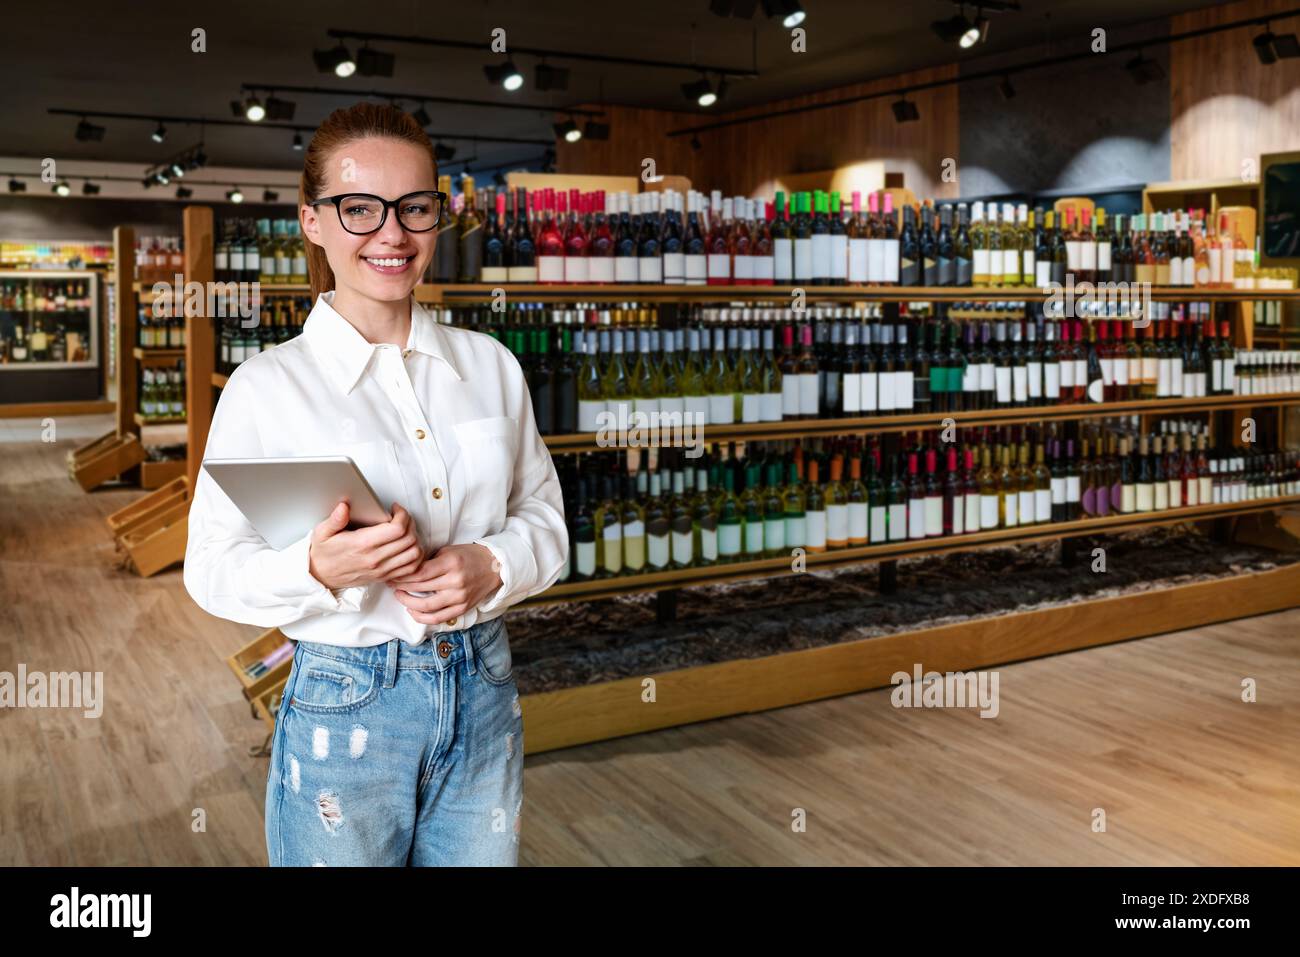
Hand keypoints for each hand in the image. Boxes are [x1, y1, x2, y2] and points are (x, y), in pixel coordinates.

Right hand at [307, 501, 423, 589]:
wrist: (321, 576)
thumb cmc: (324, 554)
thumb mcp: (322, 533)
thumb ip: (334, 519)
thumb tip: (343, 507)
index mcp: (362, 544)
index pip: (397, 529)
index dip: (402, 515)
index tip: (395, 509)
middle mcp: (375, 558)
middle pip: (409, 539)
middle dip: (410, 523)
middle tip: (401, 517)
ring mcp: (382, 570)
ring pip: (414, 554)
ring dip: (415, 539)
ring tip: (405, 531)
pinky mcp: (385, 577)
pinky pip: (411, 569)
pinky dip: (415, 557)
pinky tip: (407, 547)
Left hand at [386, 543, 502, 625]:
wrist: (494, 567)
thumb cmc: (469, 556)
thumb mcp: (449, 551)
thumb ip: (429, 560)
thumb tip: (406, 568)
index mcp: (451, 563)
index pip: (420, 573)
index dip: (402, 576)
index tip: (392, 575)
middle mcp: (455, 582)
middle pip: (420, 589)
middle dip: (401, 587)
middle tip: (391, 584)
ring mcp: (459, 597)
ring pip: (427, 607)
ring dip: (408, 603)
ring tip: (400, 597)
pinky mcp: (462, 608)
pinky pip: (438, 618)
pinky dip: (422, 617)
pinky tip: (413, 611)